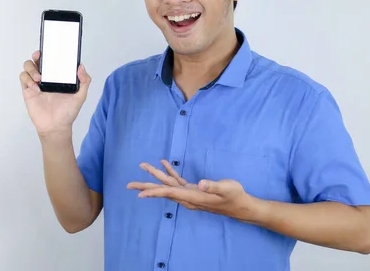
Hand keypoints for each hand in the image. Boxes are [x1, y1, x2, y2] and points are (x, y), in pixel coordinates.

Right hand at [19, 50, 90, 137]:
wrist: (56, 127)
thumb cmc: (68, 112)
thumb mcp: (80, 96)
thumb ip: (84, 82)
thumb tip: (81, 67)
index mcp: (57, 77)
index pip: (51, 61)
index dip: (49, 53)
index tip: (49, 49)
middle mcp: (46, 78)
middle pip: (36, 60)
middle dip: (36, 56)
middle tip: (39, 57)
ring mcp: (36, 84)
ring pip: (28, 67)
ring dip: (31, 69)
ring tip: (39, 78)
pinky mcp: (28, 91)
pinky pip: (23, 79)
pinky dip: (27, 79)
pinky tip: (35, 87)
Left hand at [127, 160, 249, 218]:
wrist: (240, 205)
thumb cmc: (234, 197)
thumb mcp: (226, 189)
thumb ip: (213, 186)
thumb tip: (201, 184)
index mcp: (193, 197)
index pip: (169, 193)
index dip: (154, 192)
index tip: (139, 194)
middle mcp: (187, 197)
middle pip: (163, 191)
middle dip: (146, 186)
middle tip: (129, 185)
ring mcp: (189, 194)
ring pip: (168, 185)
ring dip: (156, 176)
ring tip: (143, 166)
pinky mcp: (194, 190)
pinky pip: (177, 181)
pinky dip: (170, 172)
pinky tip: (164, 164)